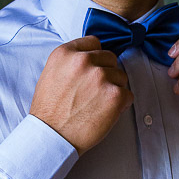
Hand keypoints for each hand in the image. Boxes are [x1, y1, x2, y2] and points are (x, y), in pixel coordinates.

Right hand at [30, 37, 132, 153]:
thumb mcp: (52, 73)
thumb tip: (92, 55)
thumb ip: (71, 61)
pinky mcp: (115, 94)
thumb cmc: (50, 110)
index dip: (95, 57)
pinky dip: (121, 105)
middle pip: (110, 58)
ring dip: (114, 89)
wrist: (52, 136)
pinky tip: (104, 112)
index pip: (94, 42)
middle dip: (106, 73)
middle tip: (93, 92)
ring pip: (121, 76)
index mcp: (65, 53)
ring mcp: (101, 76)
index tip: (92, 69)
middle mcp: (83, 60)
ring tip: (96, 104)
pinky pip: (128, 95)